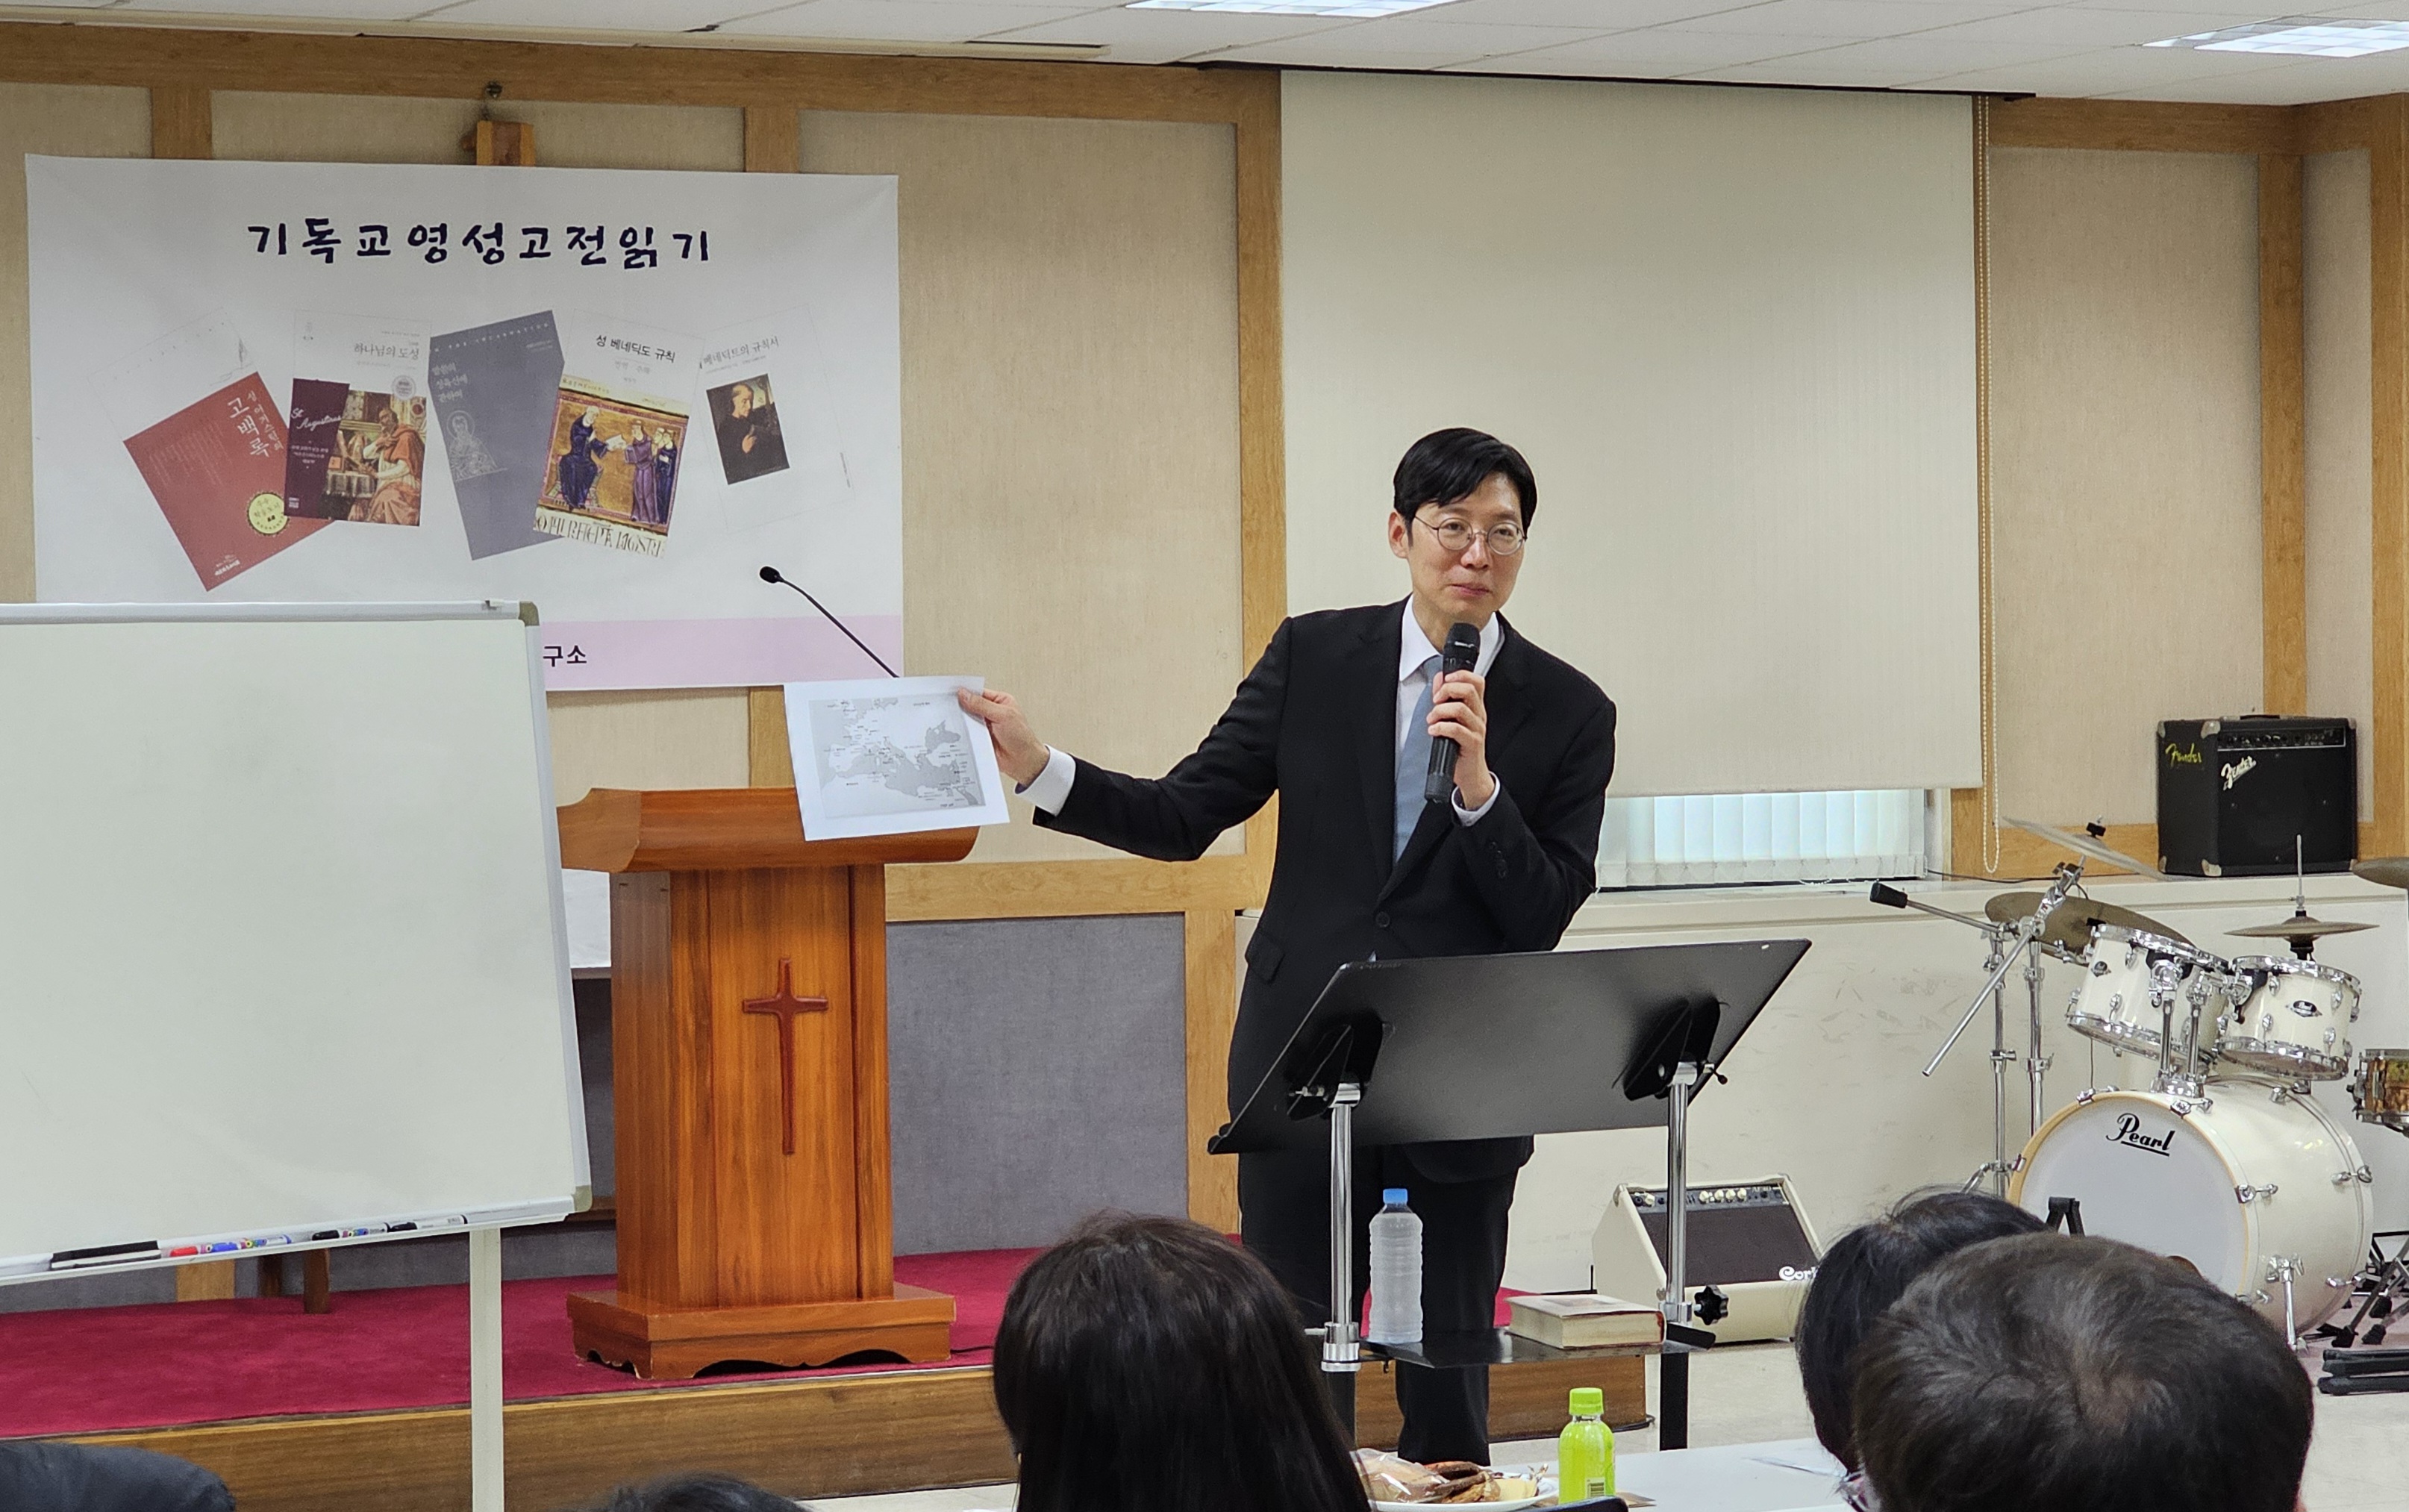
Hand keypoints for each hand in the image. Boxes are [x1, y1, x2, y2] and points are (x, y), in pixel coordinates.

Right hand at [958, 687, 1050, 787]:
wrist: (1023, 762)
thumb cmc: (1021, 737)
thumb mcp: (1003, 715)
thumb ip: (982, 705)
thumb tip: (965, 694)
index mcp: (1000, 701)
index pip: (978, 693)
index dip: (965, 692)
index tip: (951, 692)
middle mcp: (991, 713)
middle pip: (970, 706)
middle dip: (960, 708)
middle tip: (947, 707)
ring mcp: (984, 726)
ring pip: (967, 721)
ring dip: (961, 722)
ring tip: (950, 720)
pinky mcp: (980, 739)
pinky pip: (968, 734)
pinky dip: (962, 734)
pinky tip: (956, 733)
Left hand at [1429, 670, 1493, 808]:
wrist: (1471, 774)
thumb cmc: (1461, 747)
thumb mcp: (1453, 719)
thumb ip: (1445, 698)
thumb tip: (1439, 679)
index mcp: (1476, 707)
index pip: (1476, 681)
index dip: (1461, 675)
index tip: (1446, 679)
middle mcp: (1479, 716)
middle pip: (1469, 690)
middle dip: (1447, 690)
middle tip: (1436, 701)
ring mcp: (1477, 729)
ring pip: (1460, 709)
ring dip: (1439, 712)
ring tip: (1432, 720)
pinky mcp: (1472, 743)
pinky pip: (1456, 729)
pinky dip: (1440, 728)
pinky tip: (1433, 731)